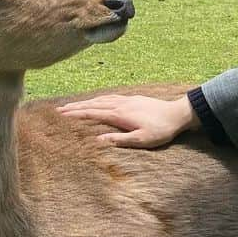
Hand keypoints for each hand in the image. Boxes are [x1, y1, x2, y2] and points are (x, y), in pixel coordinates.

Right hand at [57, 93, 198, 147]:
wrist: (177, 114)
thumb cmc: (160, 130)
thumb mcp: (141, 140)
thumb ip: (119, 140)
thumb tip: (98, 140)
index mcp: (120, 115)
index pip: (93, 113)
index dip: (76, 114)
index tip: (62, 114)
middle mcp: (120, 104)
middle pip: (93, 104)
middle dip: (76, 106)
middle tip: (59, 109)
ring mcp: (126, 100)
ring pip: (101, 99)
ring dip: (86, 102)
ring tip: (73, 105)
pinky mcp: (132, 98)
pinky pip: (110, 96)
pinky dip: (99, 98)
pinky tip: (97, 100)